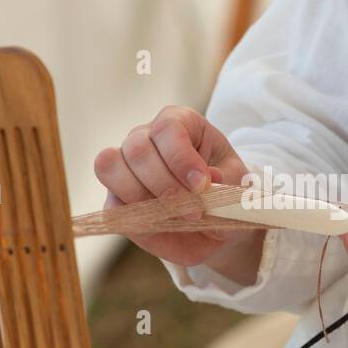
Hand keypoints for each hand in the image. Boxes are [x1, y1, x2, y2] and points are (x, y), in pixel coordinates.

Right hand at [94, 106, 263, 281]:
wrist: (217, 224)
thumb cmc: (227, 194)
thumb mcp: (237, 186)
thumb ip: (226, 182)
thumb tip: (208, 179)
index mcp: (180, 123)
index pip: (168, 128)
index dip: (182, 158)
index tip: (202, 185)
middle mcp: (146, 137)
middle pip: (137, 148)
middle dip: (165, 185)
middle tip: (194, 211)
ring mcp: (125, 166)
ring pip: (110, 166)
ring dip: (143, 198)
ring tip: (175, 216)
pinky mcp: (115, 198)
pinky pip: (110, 206)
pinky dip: (134, 219)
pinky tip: (161, 225)